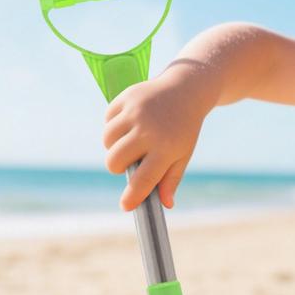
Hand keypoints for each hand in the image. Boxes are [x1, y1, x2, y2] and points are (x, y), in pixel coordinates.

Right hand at [102, 64, 216, 210]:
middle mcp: (149, 130)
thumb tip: (164, 204)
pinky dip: (114, 126)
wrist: (186, 89)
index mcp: (166, 148)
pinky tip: (129, 122)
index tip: (126, 206)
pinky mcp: (126, 97)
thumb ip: (171, 179)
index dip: (132, 197)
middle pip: (115, 161)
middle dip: (118, 167)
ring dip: (114, 146)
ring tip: (130, 140)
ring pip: (107, 141)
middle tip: (130, 162)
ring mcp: (136, 112)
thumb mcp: (183, 154)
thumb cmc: (184, 128)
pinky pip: (107, 121)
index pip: (143, 180)